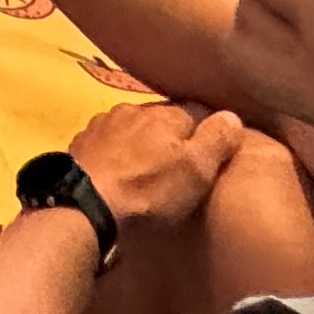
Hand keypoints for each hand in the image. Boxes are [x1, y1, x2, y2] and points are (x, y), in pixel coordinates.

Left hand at [71, 101, 247, 228]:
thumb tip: (232, 115)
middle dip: (169, 137)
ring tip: (144, 170)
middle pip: (160, 120)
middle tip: (176, 166)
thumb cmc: (148, 190)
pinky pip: (106, 143)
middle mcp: (132, 109)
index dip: (204, 133)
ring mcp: (102, 124)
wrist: (86, 204)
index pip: (194, 113)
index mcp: (164, 114)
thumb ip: (217, 140)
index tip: (208, 154)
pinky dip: (114, 154)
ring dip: (139, 144)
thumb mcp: (196, 171)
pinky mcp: (81, 143)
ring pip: (130, 128)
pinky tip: (115, 173)